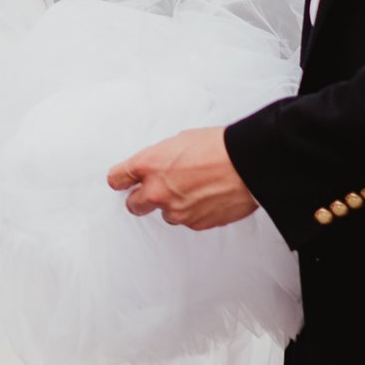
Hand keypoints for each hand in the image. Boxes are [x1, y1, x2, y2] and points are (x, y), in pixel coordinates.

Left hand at [107, 127, 258, 229]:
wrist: (248, 165)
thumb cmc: (219, 147)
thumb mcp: (179, 141)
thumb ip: (161, 159)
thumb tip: (158, 166)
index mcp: (148, 165)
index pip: (117, 179)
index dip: (121, 180)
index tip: (122, 182)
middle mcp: (156, 191)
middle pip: (133, 205)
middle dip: (140, 200)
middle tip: (151, 195)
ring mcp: (176, 210)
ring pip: (166, 214)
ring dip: (174, 206)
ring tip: (195, 191)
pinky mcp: (195, 223)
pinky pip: (189, 220)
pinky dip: (195, 212)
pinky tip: (209, 198)